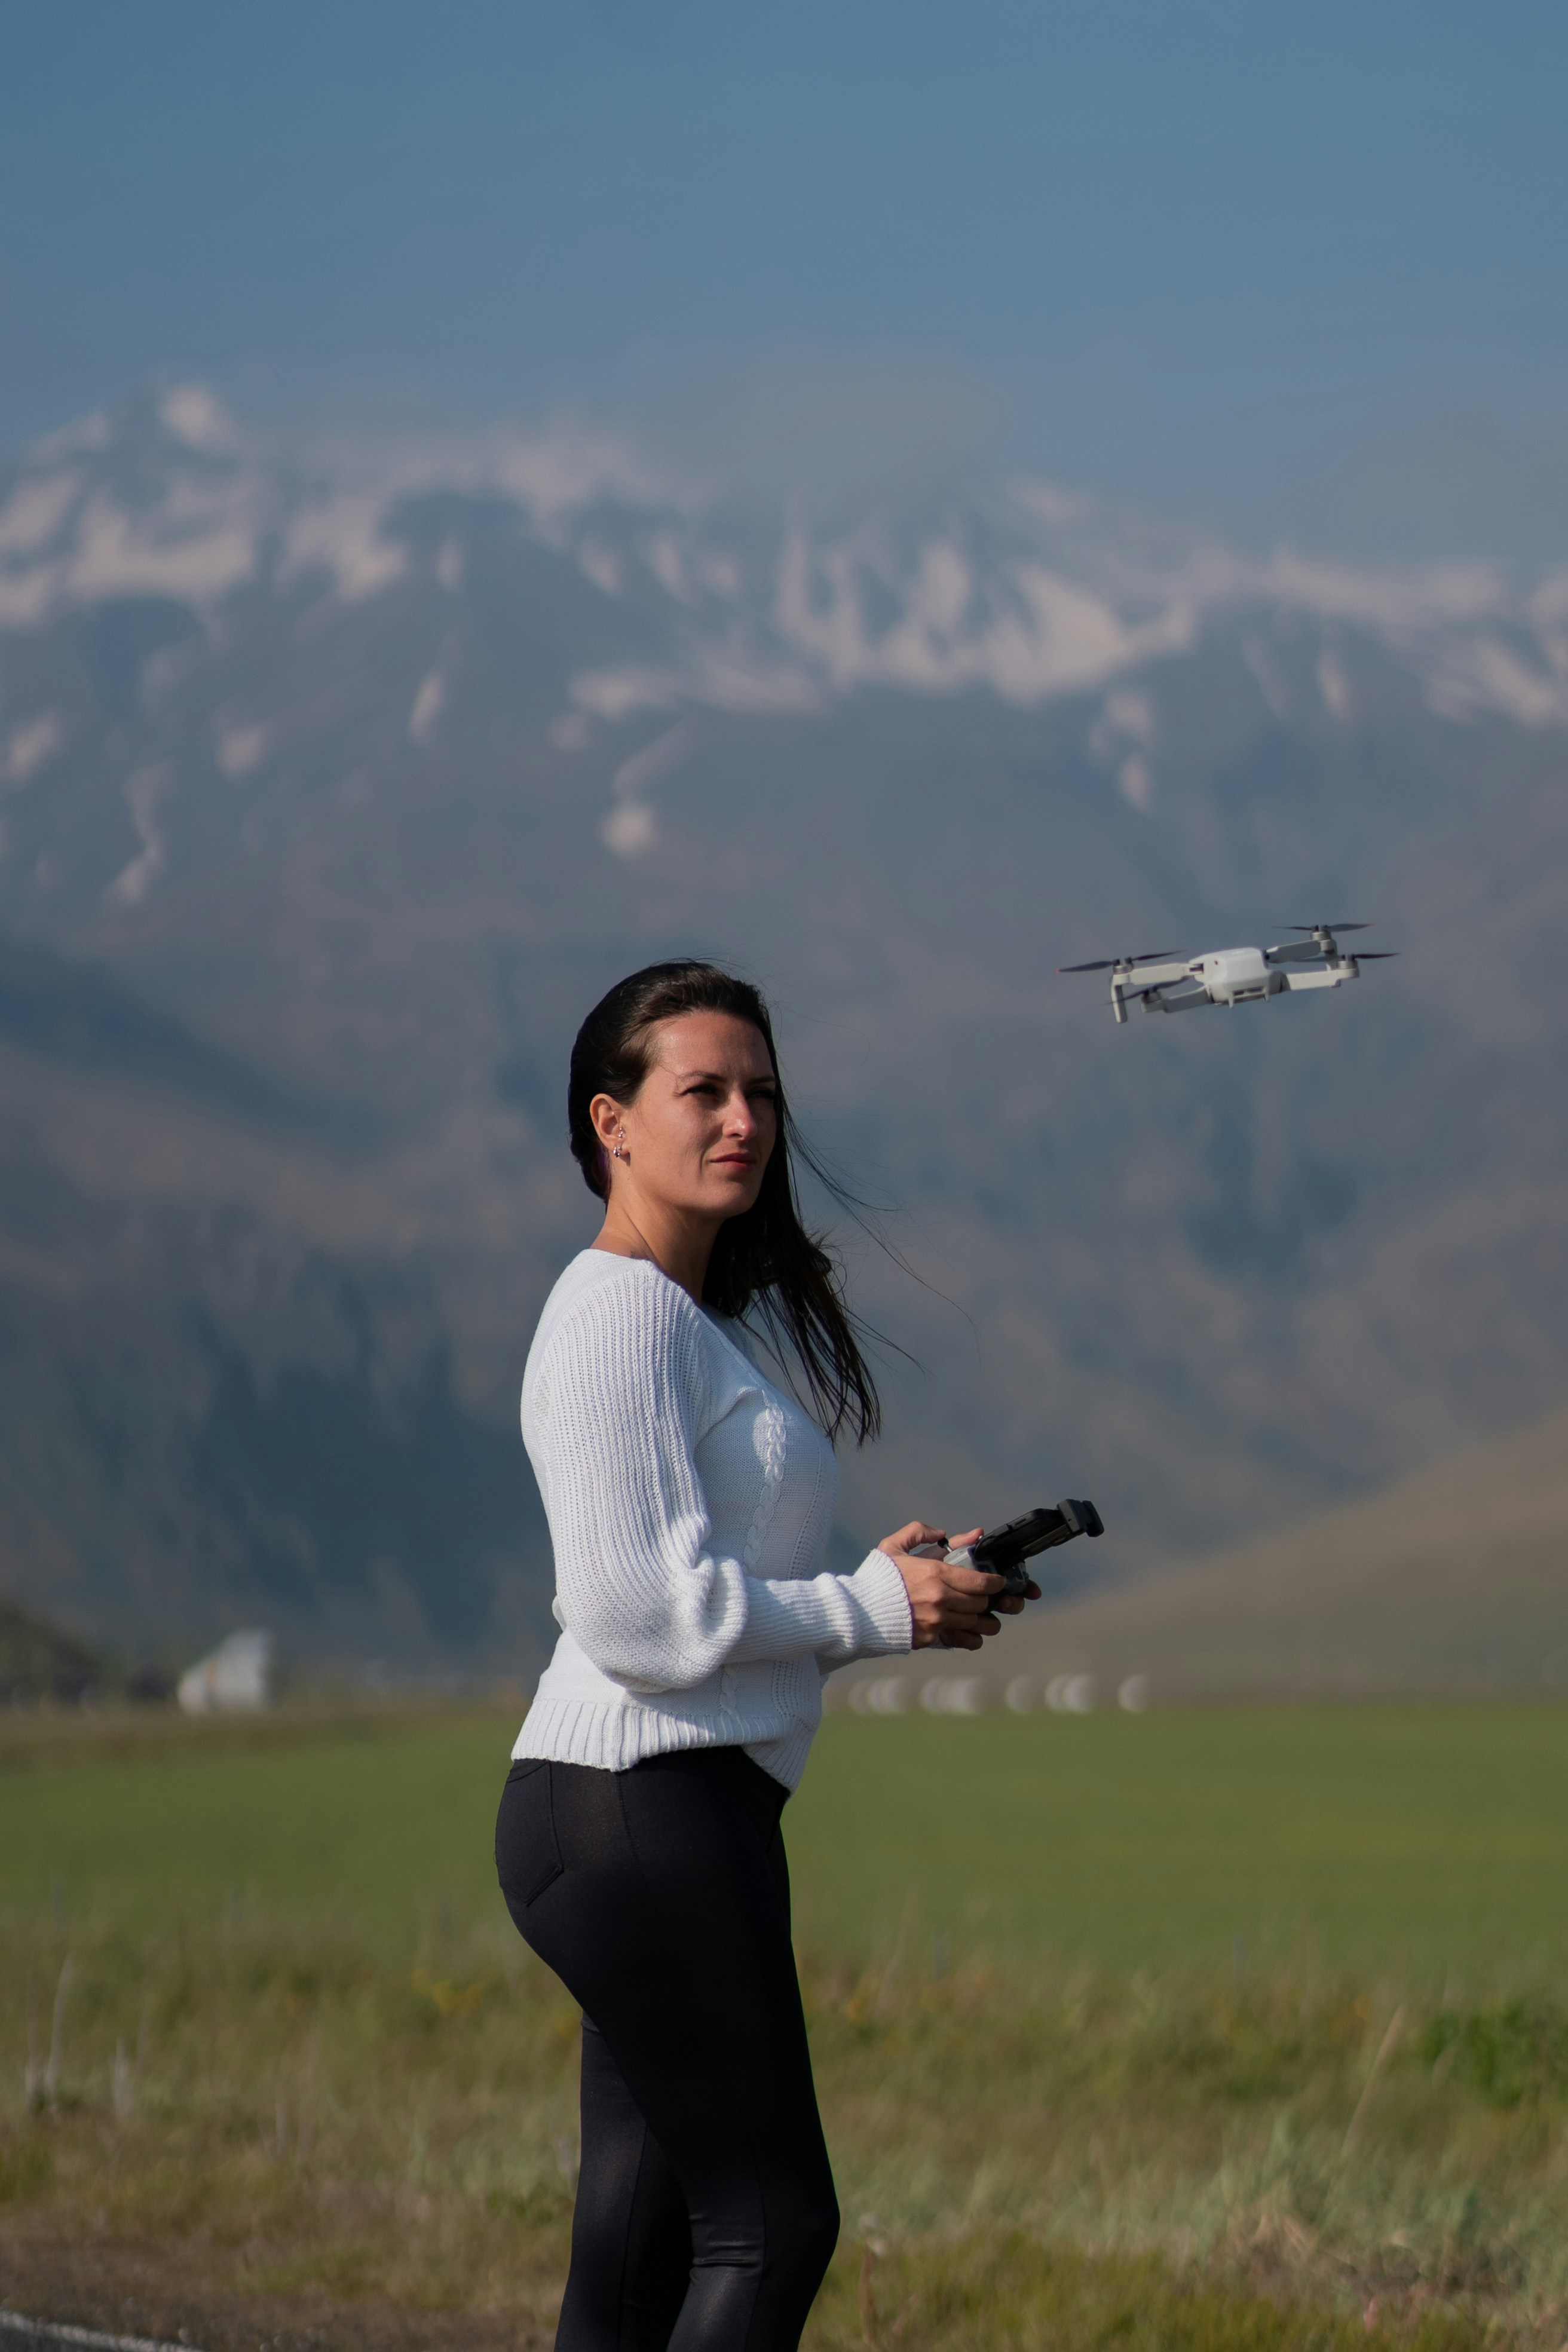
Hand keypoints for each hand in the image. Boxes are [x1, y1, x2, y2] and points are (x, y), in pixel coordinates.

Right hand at [877, 1522, 1026, 1651]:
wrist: (857, 1611)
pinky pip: (960, 1639)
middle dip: (986, 1599)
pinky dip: (967, 1635)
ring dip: (979, 1618)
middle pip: (981, 1603)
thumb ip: (918, 1533)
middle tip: (982, 1595)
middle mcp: (940, 1599)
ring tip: (977, 1613)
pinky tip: (964, 1628)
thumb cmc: (875, 1578)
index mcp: (935, 1573)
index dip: (994, 1582)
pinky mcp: (929, 1639)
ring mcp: (936, 1622)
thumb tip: (942, 1532)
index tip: (996, 1581)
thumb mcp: (893, 1546)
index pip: (980, 1581)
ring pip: (974, 1623)